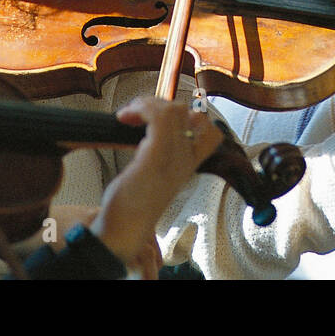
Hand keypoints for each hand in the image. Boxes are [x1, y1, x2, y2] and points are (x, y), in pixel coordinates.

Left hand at [89, 97, 220, 272]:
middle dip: (160, 104)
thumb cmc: (131, 206)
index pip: (212, 133)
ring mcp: (173, 158)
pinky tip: (124, 117)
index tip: (162, 119)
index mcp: (188, 165)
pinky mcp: (157, 157)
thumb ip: (159, 154)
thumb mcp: (153, 176)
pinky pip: (159, 117)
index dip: (190, 115)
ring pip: (174, 110)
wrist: (123, 232)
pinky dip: (140, 107)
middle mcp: (186, 160)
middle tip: (137, 115)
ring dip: (147, 103)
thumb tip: (144, 129)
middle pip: (189, 112)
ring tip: (130, 115)